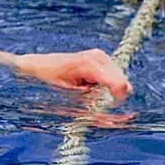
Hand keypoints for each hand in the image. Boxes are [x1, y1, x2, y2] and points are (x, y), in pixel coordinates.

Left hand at [15, 49, 132, 101]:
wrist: (43, 64)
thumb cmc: (54, 78)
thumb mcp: (72, 92)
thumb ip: (93, 98)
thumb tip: (111, 110)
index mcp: (90, 66)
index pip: (120, 83)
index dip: (118, 98)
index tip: (109, 105)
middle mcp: (97, 57)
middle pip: (122, 81)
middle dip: (114, 93)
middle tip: (94, 96)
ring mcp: (100, 54)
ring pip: (119, 77)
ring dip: (110, 87)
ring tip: (90, 87)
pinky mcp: (100, 56)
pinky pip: (114, 73)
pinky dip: (107, 82)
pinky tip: (92, 82)